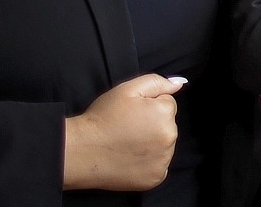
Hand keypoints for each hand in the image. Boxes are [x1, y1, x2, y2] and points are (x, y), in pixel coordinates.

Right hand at [62, 74, 183, 190]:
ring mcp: (163, 160)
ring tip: (127, 143)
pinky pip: (159, 165)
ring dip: (151, 143)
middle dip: (152, 124)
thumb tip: (179, 83)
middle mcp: (169, 138)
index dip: (149, 106)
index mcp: (164, 113)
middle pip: (168, 124)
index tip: (132, 113)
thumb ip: (157, 82)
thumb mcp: (127, 89)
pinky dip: (148, 162)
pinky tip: (130, 158)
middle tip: (128, 128)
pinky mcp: (155, 178)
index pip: (168, 103)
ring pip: (164, 145)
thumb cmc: (102, 119)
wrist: (81, 151)